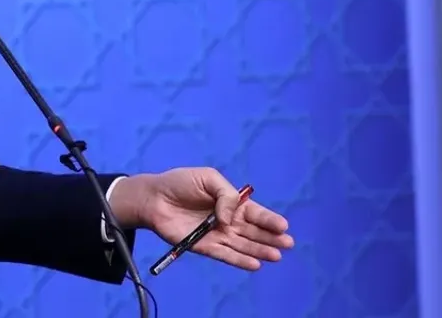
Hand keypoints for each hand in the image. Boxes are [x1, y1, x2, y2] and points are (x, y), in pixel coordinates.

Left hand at [109, 168, 293, 270]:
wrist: (154, 197)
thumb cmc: (180, 183)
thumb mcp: (208, 178)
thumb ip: (225, 194)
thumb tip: (230, 218)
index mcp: (231, 202)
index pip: (255, 213)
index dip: (269, 220)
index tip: (283, 226)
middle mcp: (227, 220)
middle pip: (253, 231)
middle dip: (271, 238)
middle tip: (287, 243)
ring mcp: (217, 234)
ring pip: (243, 245)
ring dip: (260, 251)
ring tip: (276, 255)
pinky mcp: (204, 246)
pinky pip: (225, 255)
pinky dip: (239, 260)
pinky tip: (255, 264)